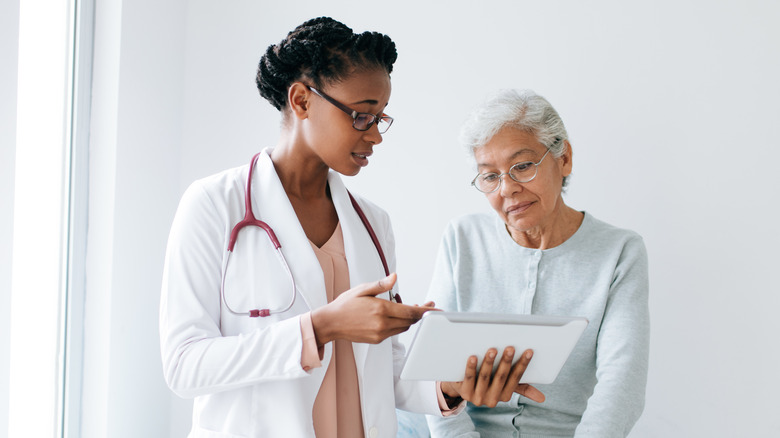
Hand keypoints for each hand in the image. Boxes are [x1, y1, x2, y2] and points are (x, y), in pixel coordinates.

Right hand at [310, 273, 435, 345]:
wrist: (331, 323)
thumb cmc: (345, 304)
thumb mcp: (363, 289)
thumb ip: (381, 285)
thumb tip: (395, 277)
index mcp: (381, 309)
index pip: (410, 312)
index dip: (426, 311)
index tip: (436, 309)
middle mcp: (382, 324)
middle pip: (410, 321)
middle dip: (420, 314)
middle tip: (426, 305)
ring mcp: (380, 334)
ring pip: (403, 327)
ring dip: (410, 319)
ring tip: (412, 308)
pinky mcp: (377, 340)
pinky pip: (394, 332)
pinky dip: (399, 324)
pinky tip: (397, 316)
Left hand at [441, 347, 544, 407]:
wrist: (461, 387)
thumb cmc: (488, 381)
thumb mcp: (505, 385)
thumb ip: (521, 389)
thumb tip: (542, 399)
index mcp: (505, 396)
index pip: (516, 379)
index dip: (522, 365)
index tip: (528, 351)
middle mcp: (492, 400)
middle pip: (501, 378)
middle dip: (506, 362)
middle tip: (510, 347)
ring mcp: (477, 398)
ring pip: (485, 378)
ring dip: (489, 363)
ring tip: (492, 349)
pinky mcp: (464, 393)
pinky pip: (469, 378)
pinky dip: (471, 367)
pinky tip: (473, 356)